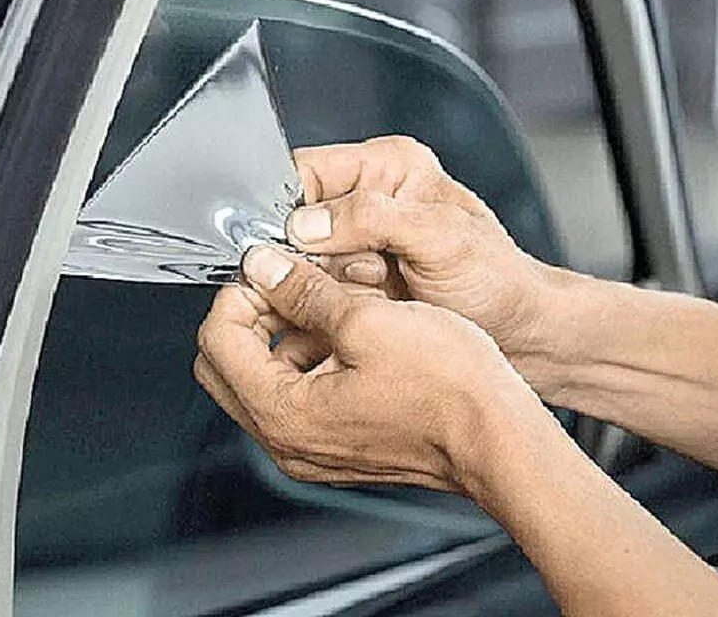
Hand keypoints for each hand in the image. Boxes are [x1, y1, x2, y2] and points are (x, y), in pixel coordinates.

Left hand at [194, 245, 543, 491]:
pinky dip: (314, 360)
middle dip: (254, 314)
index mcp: (284, 415)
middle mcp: (289, 443)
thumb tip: (264, 268)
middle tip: (291, 281)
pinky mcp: (341, 447)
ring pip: (266, 379)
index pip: (218, 341)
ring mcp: (314, 450)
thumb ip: (304, 292)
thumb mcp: (369, 320)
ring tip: (337, 302)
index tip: (270, 267)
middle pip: (229, 365)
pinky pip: (302, 397)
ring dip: (287, 334)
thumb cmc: (451, 391)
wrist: (499, 439)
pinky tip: (356, 333)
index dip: (240, 292)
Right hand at [289, 135, 556, 361]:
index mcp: (387, 165)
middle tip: (369, 275)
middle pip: (292, 224)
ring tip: (381, 293)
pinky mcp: (355, 287)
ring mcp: (359, 247)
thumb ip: (372, 219)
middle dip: (318, 259)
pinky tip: (372, 313)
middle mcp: (367, 200)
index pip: (302, 171)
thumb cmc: (496, 280)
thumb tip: (305, 223)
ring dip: (329, 289)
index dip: (286, 210)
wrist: (519, 334)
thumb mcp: (440, 238)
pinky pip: (315, 297)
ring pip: (299, 267)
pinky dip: (334, 311)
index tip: (296, 245)